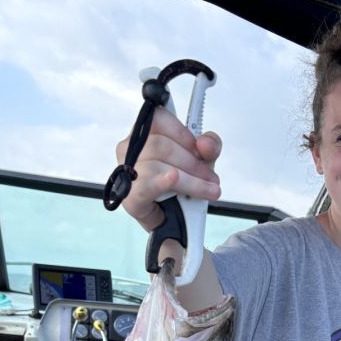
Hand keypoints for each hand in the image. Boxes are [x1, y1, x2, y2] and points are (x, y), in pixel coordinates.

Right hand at [114, 108, 221, 232]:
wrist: (171, 220)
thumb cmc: (179, 185)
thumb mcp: (201, 161)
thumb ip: (209, 147)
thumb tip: (205, 144)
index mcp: (145, 133)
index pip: (158, 120)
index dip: (182, 133)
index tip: (199, 151)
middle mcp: (131, 149)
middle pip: (161, 146)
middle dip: (192, 163)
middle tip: (212, 179)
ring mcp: (127, 172)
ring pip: (158, 166)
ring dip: (190, 180)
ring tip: (208, 191)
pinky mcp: (130, 196)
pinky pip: (146, 186)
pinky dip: (161, 182)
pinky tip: (172, 179)